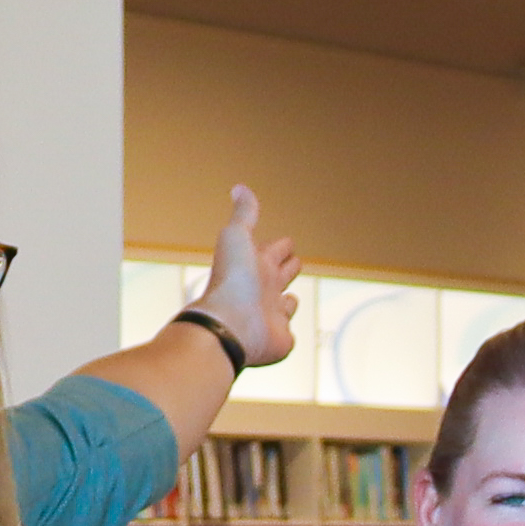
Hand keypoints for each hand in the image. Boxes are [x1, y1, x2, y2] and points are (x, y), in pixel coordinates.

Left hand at [195, 183, 302, 364]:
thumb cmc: (232, 280)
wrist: (231, 324)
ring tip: (290, 296)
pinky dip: (288, 326)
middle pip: (282, 274)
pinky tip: (288, 325)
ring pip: (285, 303)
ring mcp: (271, 314)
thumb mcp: (236, 236)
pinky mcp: (280, 337)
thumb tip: (239, 188)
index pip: (275, 250)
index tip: (287, 242)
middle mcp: (264, 289)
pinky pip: (288, 329)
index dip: (282, 245)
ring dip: (288, 300)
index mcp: (257, 264)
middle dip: (288, 266)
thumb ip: (244, 214)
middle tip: (293, 261)